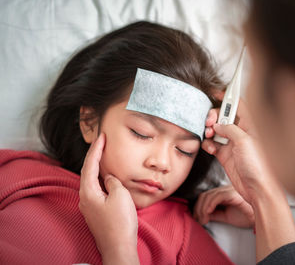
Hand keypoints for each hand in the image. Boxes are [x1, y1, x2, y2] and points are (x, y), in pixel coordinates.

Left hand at [79, 133, 139, 264]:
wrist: (118, 247)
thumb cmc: (120, 223)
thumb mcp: (120, 196)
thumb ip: (112, 182)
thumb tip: (108, 179)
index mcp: (88, 192)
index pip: (90, 165)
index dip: (96, 150)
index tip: (101, 137)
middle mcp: (85, 199)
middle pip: (88, 172)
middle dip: (94, 156)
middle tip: (101, 142)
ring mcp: (89, 207)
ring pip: (92, 181)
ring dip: (98, 168)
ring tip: (104, 156)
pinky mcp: (96, 212)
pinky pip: (96, 191)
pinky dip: (101, 180)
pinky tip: (108, 178)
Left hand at [194, 185, 254, 227]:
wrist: (262, 217)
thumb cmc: (248, 216)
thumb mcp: (227, 216)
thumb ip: (216, 214)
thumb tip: (204, 215)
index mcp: (224, 194)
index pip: (206, 196)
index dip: (198, 207)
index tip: (197, 218)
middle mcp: (226, 190)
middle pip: (205, 195)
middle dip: (198, 208)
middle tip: (198, 220)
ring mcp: (230, 190)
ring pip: (209, 195)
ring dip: (202, 209)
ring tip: (203, 220)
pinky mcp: (233, 193)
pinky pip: (218, 196)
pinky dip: (210, 204)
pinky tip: (208, 213)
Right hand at [203, 94, 281, 204]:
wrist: (258, 190)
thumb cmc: (260, 167)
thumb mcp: (245, 142)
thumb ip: (230, 129)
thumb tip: (218, 124)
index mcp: (252, 126)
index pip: (239, 105)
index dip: (228, 97)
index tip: (216, 92)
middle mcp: (242, 133)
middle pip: (224, 117)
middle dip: (214, 116)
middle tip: (209, 122)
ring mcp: (233, 144)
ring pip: (216, 130)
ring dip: (209, 130)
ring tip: (209, 135)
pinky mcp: (226, 155)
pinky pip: (213, 144)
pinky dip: (209, 144)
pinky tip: (210, 148)